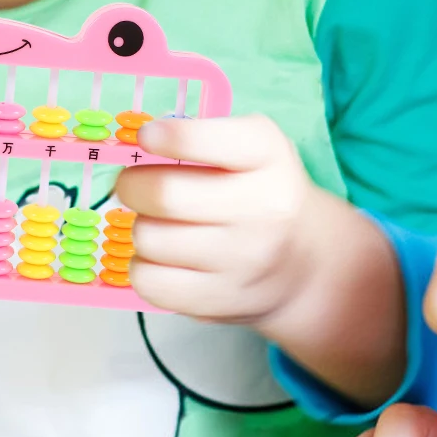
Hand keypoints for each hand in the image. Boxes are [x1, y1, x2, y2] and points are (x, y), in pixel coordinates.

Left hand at [116, 115, 314, 325]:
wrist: (305, 262)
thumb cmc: (260, 191)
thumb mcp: (251, 148)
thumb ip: (200, 136)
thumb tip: (136, 144)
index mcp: (266, 154)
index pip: (204, 141)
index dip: (166, 137)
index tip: (148, 137)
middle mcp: (262, 207)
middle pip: (163, 195)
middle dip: (131, 185)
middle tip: (133, 185)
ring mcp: (242, 259)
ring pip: (149, 238)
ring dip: (141, 227)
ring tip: (160, 224)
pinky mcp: (220, 300)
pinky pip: (149, 281)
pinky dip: (143, 267)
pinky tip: (162, 258)